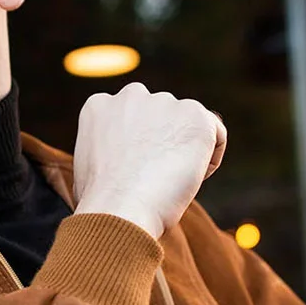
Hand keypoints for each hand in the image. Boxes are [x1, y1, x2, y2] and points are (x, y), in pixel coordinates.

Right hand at [72, 82, 226, 239]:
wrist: (120, 208)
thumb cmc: (101, 203)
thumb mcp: (89, 168)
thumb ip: (108, 150)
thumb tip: (124, 160)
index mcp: (100, 106)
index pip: (130, 119)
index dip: (136, 148)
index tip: (135, 171)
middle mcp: (131, 96)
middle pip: (160, 116)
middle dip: (162, 141)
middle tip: (155, 176)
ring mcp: (164, 102)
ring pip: (187, 126)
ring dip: (184, 152)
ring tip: (169, 182)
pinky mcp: (195, 114)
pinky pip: (215, 136)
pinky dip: (208, 161)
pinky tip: (188, 180)